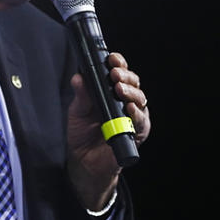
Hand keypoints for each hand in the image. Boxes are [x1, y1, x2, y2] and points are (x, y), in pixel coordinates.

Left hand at [66, 52, 150, 210]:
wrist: (85, 161)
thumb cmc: (83, 133)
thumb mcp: (78, 110)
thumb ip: (81, 94)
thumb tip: (78, 77)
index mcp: (112, 91)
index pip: (120, 72)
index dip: (118, 63)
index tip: (111, 58)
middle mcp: (126, 101)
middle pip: (133, 82)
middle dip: (125, 75)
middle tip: (114, 74)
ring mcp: (134, 116)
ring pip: (140, 98)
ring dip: (130, 92)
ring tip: (119, 89)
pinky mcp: (138, 132)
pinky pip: (141, 120)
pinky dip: (136, 113)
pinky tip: (129, 108)